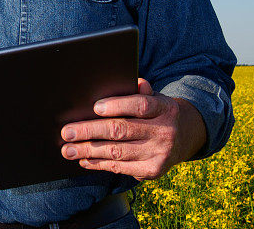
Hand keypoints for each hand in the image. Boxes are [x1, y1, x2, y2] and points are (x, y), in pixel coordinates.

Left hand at [60, 78, 206, 180]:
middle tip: (66, 132)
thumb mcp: (155, 97)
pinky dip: (99, 163)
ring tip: (67, 149)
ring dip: (88, 151)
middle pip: (122, 130)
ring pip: (117, 152)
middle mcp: (164, 132)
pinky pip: (121, 168)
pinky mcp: (153, 171)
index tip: (95, 107)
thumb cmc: (158, 112)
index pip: (140, 106)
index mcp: (165, 108)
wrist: (187, 136)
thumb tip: (132, 82)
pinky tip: (84, 159)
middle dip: (90, 131)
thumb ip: (141, 91)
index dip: (118, 105)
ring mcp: (159, 154)